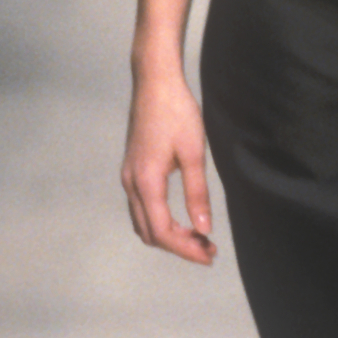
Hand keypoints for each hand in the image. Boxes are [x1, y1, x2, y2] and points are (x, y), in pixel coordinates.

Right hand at [121, 62, 216, 262]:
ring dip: (169, 235)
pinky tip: (181, 220)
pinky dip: (160, 222)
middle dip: (179, 246)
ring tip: (199, 238)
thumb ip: (197, 193)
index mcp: (146, 182)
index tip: (210, 254)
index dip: (186, 249)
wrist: (154, 83)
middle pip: (150, 232)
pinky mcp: (132, 171)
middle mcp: (131, 184)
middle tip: (209, 250)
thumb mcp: (194, 153)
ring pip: (143, 223)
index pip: (162, 231)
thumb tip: (204, 228)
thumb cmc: (177, 113)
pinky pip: (141, 209)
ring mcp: (128, 177)